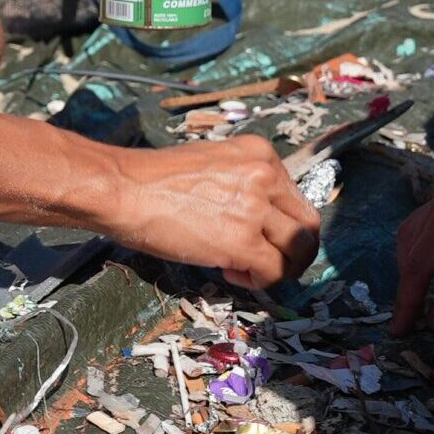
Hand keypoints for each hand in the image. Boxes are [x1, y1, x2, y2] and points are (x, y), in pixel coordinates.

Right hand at [112, 136, 321, 287]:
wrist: (125, 189)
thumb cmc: (155, 179)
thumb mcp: (211, 163)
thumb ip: (243, 183)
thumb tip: (257, 219)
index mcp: (259, 152)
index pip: (296, 197)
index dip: (282, 224)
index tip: (259, 235)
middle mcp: (265, 175)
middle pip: (309, 224)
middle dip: (296, 251)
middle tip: (272, 263)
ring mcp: (256, 208)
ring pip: (298, 250)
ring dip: (281, 268)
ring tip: (250, 270)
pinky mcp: (242, 241)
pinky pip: (273, 271)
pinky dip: (259, 280)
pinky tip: (231, 273)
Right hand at [390, 170, 433, 333]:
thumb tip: (433, 323)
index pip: (417, 265)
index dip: (406, 300)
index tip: (399, 330)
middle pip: (409, 247)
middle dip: (409, 284)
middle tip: (414, 317)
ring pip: (412, 232)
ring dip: (415, 263)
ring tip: (427, 292)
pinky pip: (426, 220)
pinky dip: (427, 245)